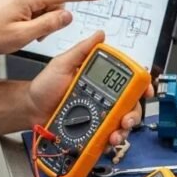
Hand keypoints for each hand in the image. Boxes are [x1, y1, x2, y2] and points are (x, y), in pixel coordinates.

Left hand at [0, 0, 104, 61]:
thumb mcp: (24, 35)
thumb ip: (49, 25)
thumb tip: (68, 16)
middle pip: (54, 4)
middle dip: (51, 21)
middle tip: (36, 36)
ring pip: (46, 8)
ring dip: (42, 22)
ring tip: (24, 33)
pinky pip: (37, 8)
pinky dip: (34, 20)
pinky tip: (21, 28)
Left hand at [26, 31, 153, 146]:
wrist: (31, 109)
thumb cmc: (45, 85)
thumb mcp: (63, 63)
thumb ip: (82, 50)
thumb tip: (100, 35)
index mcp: (101, 81)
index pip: (128, 82)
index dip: (142, 86)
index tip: (146, 91)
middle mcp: (104, 98)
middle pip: (131, 106)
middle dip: (134, 114)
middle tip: (126, 120)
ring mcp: (99, 116)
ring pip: (122, 124)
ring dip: (123, 130)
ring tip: (115, 135)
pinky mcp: (93, 131)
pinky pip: (107, 137)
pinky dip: (110, 141)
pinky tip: (106, 141)